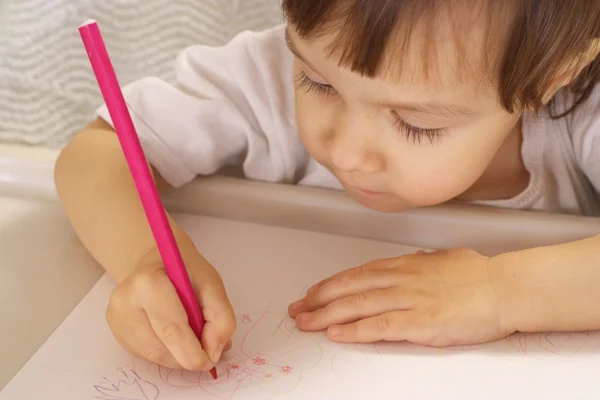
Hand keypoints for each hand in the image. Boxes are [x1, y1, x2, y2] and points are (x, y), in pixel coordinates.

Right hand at [106, 247, 235, 370]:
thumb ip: (220, 317)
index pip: (172, 329)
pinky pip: (144, 354)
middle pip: (160, 348)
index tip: (211, 359)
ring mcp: (116, 316)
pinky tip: (172, 336)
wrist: (157, 260)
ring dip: (177, 358)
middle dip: (187, 359)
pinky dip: (165, 353)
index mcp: (149, 283)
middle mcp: (125, 300)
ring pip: (152, 356)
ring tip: (191, 341)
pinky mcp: (115, 329)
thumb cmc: (185, 271)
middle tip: (206, 357)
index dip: (194, 353)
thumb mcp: (212, 284)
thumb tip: (214, 352)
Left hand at [288, 248, 513, 346]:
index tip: (312, 292)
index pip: (356, 274)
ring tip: (305, 322)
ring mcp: (408, 299)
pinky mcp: (420, 321)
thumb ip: (418, 264)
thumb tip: (408, 263)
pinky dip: (355, 330)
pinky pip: (380, 326)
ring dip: (326, 314)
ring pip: (357, 305)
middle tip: (297, 308)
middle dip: (318, 298)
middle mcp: (400, 278)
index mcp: (404, 265)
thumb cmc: (476, 274)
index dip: (330, 284)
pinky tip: (336, 333)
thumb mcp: (440, 260)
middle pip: (349, 287)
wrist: (503, 287)